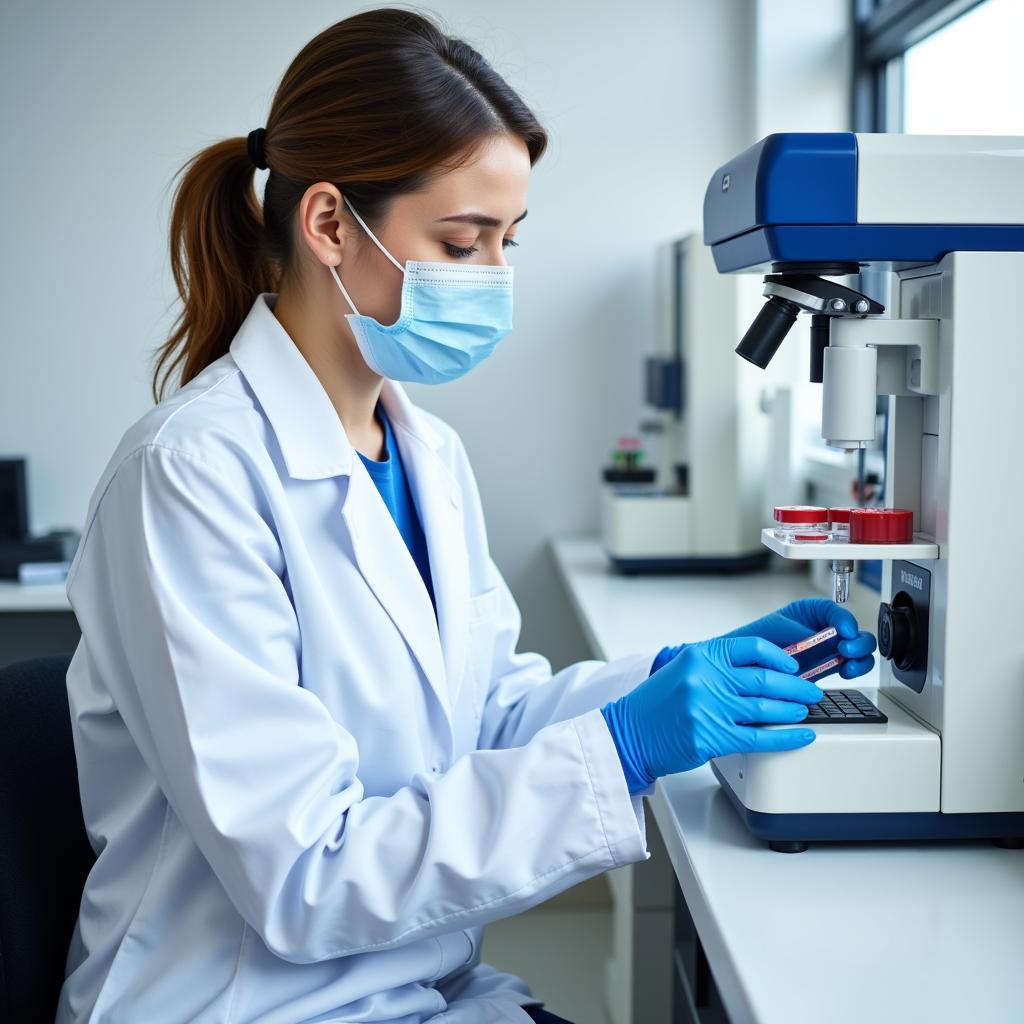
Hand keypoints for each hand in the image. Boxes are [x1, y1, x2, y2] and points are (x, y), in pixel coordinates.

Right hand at [602, 637, 820, 793]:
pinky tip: (802, 736)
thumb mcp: (684, 671)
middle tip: (812, 692)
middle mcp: (706, 678)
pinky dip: (787, 737)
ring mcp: (709, 707)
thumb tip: (764, 673)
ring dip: (794, 710)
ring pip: (767, 708)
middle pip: (766, 679)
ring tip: (805, 711)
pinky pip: (760, 736)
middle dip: (797, 687)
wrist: (628, 733)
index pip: (753, 648)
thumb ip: (719, 668)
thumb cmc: (657, 705)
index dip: (781, 658)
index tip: (794, 667)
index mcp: (700, 655)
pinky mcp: (712, 736)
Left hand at [720, 598, 875, 681]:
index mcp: (812, 613)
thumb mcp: (774, 627)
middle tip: (846, 649)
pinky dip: (855, 669)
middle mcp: (824, 630)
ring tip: (847, 664)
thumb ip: (794, 630)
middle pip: (855, 631)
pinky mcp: (829, 668)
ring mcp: (828, 649)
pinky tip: (845, 672)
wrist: (745, 663)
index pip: (836, 611)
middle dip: (857, 640)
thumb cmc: (756, 638)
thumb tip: (812, 636)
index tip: (844, 631)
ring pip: (860, 650)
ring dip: (860, 656)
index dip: (844, 620)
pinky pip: (852, 667)